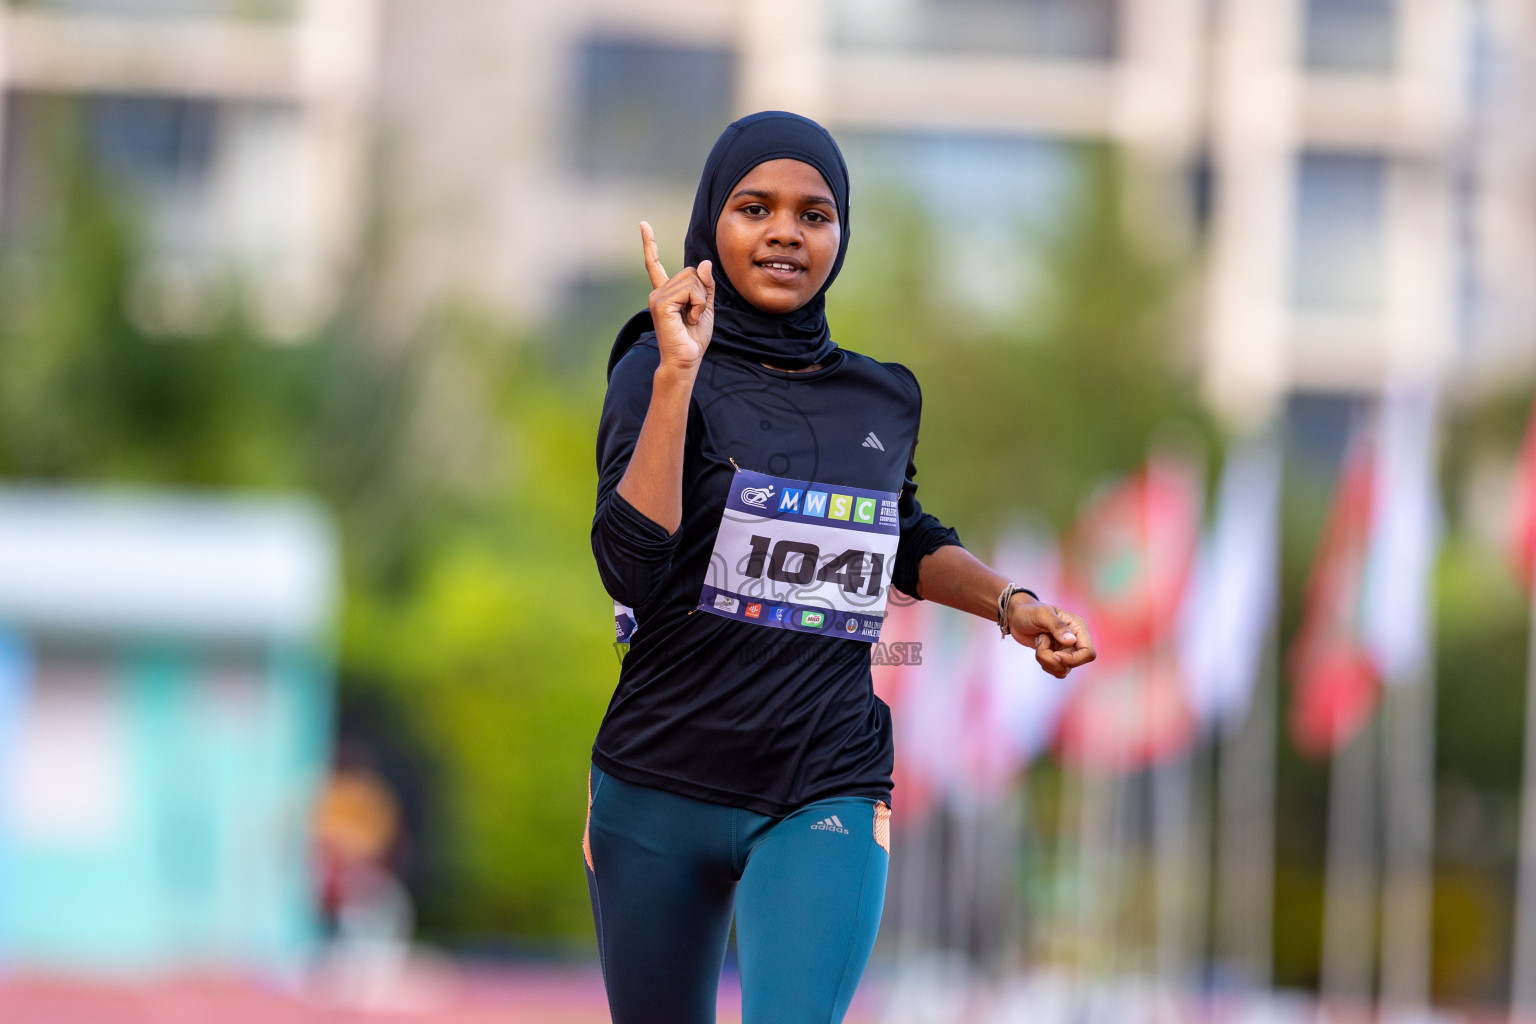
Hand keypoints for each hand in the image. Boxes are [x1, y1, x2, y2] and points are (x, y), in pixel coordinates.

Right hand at [641, 221, 714, 373]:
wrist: (686, 360)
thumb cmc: (694, 338)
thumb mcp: (705, 308)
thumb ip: (705, 286)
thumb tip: (704, 263)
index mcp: (666, 293)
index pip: (655, 264)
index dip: (649, 244)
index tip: (643, 224)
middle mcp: (658, 292)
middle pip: (691, 271)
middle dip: (702, 292)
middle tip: (694, 314)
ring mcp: (657, 297)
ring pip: (692, 280)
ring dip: (700, 300)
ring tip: (691, 318)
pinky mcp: (661, 303)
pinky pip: (689, 290)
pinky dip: (697, 304)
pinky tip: (688, 319)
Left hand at [1008, 599, 1095, 679]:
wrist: (1016, 617)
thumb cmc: (1029, 611)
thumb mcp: (1042, 614)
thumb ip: (1057, 626)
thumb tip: (1071, 641)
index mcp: (1078, 627)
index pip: (1088, 653)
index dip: (1073, 660)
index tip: (1055, 655)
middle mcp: (1076, 639)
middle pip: (1073, 663)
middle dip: (1052, 658)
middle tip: (1040, 642)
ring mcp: (1067, 649)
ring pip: (1063, 669)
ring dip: (1046, 660)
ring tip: (1039, 642)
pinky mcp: (1058, 656)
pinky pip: (1056, 670)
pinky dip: (1044, 663)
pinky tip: (1039, 648)